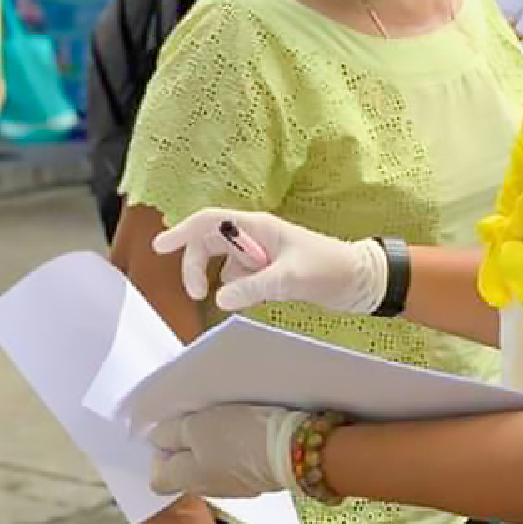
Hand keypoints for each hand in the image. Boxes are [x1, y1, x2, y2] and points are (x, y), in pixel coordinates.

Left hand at [149, 404, 303, 498]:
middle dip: (185, 446)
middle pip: (184, 471)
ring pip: (210, 466)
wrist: (292, 449)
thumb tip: (156, 440)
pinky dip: (234, 449)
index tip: (169, 430)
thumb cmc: (237, 436)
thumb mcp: (194, 426)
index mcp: (186, 479)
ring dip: (210, 445)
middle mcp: (207, 490)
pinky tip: (244, 430)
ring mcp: (234, 488)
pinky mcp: (257, 479)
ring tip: (221, 420)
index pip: (157, 479)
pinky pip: (234, 464)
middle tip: (195, 419)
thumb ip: (169, 433)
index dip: (158, 455)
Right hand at [152, 208, 385, 314]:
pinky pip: (241, 282)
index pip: (209, 222)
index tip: (159, 247)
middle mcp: (256, 237)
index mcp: (258, 227)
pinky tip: (263, 301)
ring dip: (226, 283)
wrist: (362, 281)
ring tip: (255, 297)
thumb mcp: (291, 278)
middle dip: (198, 267)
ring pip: (225, 267)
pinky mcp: (270, 273)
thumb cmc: (331, 269)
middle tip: (198, 294)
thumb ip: (254, 287)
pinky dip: (242, 293)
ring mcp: (262, 255)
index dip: (182, 232)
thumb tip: (219, 299)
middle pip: (209, 245)